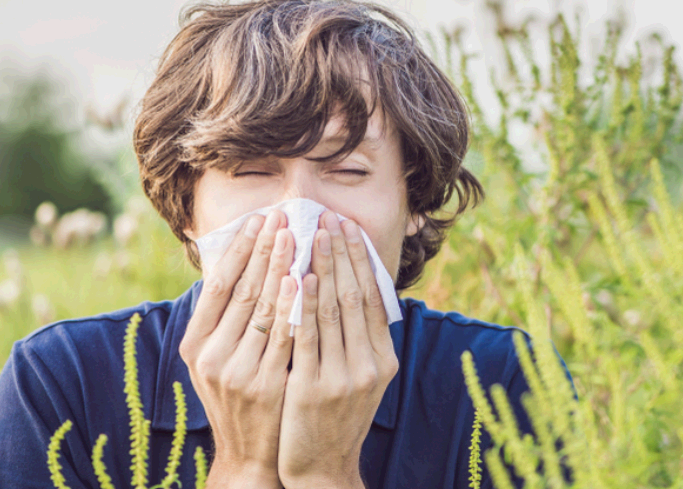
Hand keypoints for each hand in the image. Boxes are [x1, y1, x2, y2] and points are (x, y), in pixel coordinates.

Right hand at [179, 210, 296, 488]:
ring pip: (263, 308)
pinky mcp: (265, 385)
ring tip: (296, 234)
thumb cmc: (237, 396)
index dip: (239, 249)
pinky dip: (294, 306)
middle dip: (264, 249)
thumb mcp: (217, 359)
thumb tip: (238, 261)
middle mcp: (210, 356)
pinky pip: (284, 336)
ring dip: (281, 267)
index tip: (258, 219)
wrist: (248, 456)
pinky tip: (304, 279)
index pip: (218, 284)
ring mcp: (237, 371)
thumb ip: (224, 318)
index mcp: (195, 344)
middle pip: (242, 290)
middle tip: (282, 215)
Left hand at [277, 211, 399, 488]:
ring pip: (333, 310)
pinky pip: (308, 336)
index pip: (373, 297)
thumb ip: (358, 339)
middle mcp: (370, 366)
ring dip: (323, 267)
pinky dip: (304, 303)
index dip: (360, 259)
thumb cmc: (334, 416)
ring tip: (313, 234)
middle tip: (330, 217)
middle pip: (355, 296)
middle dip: (341, 253)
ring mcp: (344, 377)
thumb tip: (351, 288)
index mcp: (383, 360)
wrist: (321, 468)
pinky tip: (298, 277)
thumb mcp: (359, 379)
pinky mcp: (314, 388)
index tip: (348, 227)